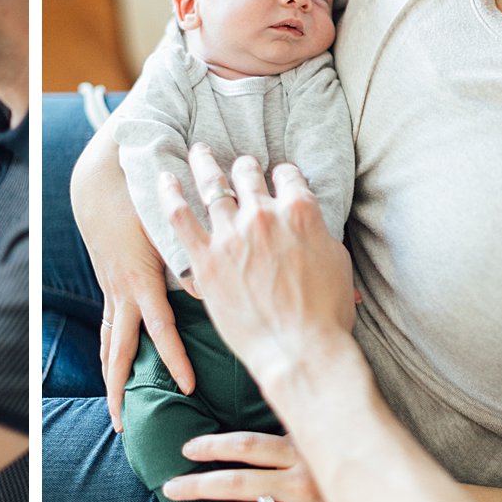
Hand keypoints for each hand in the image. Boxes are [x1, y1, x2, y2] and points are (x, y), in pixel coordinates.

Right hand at [71, 128, 193, 431]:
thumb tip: (211, 285)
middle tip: (123, 427)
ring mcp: (111, 293)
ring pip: (108, 344)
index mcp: (140, 280)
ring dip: (110, 379)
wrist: (99, 184)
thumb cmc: (138, 199)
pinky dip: (108, 353)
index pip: (159, 329)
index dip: (174, 359)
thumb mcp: (164, 224)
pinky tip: (113, 372)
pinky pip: (107, 329)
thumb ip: (186, 253)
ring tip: (115, 413)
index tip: (190, 387)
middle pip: (118, 351)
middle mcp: (122, 293)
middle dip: (119, 390)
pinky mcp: (109, 289)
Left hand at [160, 147, 355, 380]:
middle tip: (238, 162)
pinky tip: (165, 178)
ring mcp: (231, 235)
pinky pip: (180, 216)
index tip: (277, 175)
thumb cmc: (326, 314)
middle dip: (244, 165)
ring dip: (204, 163)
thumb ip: (317, 234)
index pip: (288, 176)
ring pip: (212, 185)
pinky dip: (170, 193)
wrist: (299, 350)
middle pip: (248, 174)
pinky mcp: (205, 258)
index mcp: (300, 212)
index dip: (283, 173)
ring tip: (199, 151)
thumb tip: (310, 225)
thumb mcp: (336, 262)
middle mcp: (263, 215)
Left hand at [165, 431, 344, 501]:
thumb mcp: (318, 442)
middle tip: (170, 487)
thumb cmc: (340, 471)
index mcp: (303, 452)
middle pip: (237, 484)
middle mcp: (304, 484)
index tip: (187, 449)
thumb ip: (288, 427)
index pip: (246, 446)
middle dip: (197, 486)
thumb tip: (251, 399)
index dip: (212, 446)